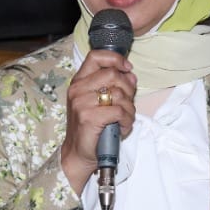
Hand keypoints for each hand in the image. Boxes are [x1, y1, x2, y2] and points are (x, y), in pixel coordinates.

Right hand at [60, 49, 135, 191]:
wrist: (78, 154)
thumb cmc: (90, 128)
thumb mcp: (98, 102)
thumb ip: (113, 86)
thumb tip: (131, 76)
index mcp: (79, 82)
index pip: (96, 56)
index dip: (115, 59)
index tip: (127, 69)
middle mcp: (78, 90)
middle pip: (113, 74)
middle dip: (128, 88)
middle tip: (128, 103)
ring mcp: (82, 103)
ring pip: (119, 94)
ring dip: (129, 109)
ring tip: (125, 119)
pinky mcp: (89, 117)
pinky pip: (119, 111)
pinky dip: (127, 120)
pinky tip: (122, 127)